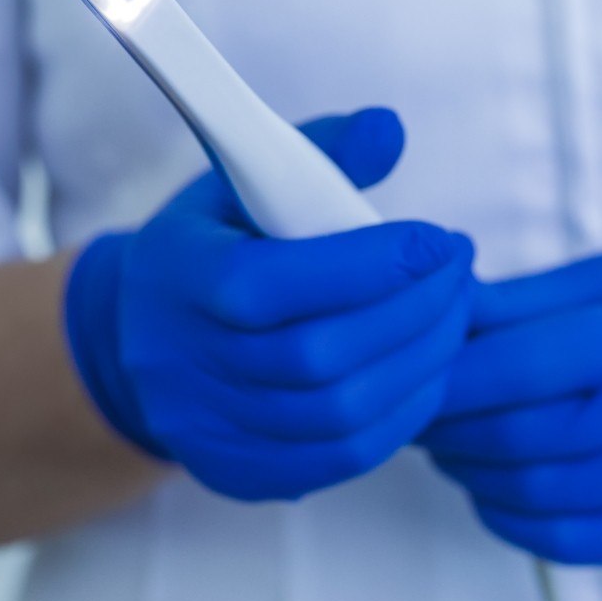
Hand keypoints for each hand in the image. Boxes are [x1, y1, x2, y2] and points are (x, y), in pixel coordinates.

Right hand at [66, 108, 474, 500]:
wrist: (141, 336)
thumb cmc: (210, 248)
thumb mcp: (242, 182)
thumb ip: (319, 152)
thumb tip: (391, 129)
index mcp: (180, 278)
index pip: (275, 283)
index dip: (371, 265)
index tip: (439, 240)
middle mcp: (183, 364)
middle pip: (319, 356)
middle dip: (415, 312)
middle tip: (460, 274)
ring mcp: (209, 430)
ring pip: (340, 414)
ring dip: (420, 364)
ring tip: (455, 317)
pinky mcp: (239, 471)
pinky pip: (340, 459)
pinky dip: (402, 415)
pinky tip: (427, 372)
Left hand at [421, 246, 601, 563]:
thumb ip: (522, 302)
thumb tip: (444, 308)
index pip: (505, 369)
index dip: (441, 372)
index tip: (408, 367)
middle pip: (502, 435)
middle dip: (440, 420)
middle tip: (414, 400)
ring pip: (519, 490)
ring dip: (463, 464)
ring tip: (447, 435)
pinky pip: (557, 538)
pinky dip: (504, 513)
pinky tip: (491, 482)